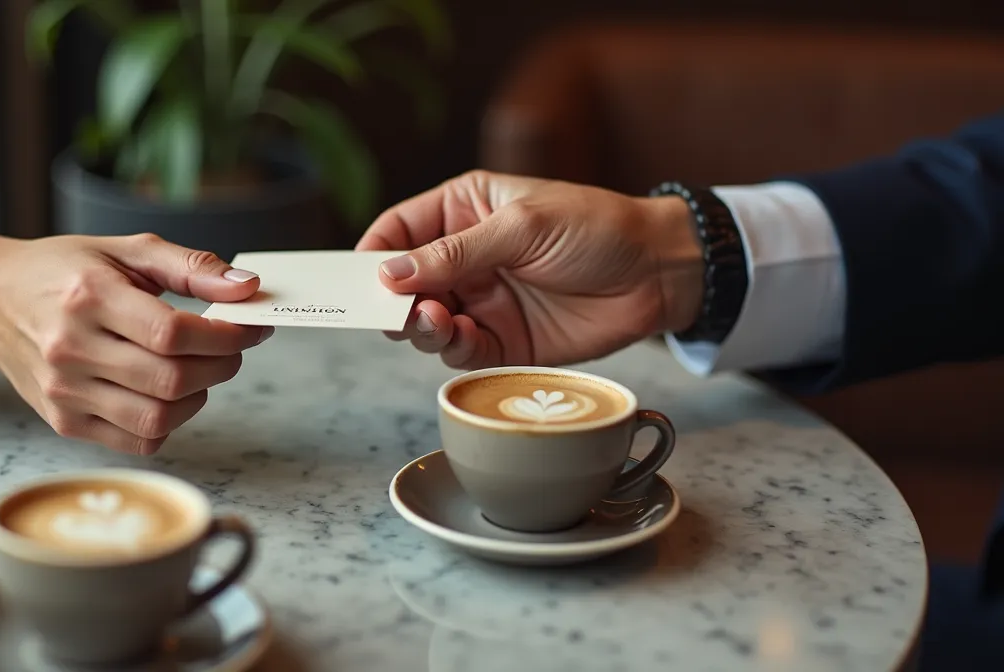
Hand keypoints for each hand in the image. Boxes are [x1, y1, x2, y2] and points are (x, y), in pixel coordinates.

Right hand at [0, 232, 271, 453]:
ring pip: (157, 417)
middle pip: (170, 380)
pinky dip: (167, 422)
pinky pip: (136, 440)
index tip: (251, 327)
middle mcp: (71, 348)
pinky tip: (167, 393)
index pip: (173, 334)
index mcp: (88, 296)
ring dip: (198, 398)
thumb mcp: (125, 251)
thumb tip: (248, 288)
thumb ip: (191, 268)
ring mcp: (64, 392)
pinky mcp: (63, 421)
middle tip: (230, 349)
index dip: (226, 336)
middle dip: (220, 366)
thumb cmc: (64, 271)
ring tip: (200, 371)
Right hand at [355, 170, 704, 369]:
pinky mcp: (502, 340)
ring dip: (420, 326)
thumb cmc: (597, 228)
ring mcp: (481, 300)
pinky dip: (452, 348)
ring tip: (434, 321)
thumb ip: (456, 252)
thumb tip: (391, 273)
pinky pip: (460, 351)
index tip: (359, 279)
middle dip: (391, 299)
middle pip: (403, 284)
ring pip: (425, 322)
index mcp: (463, 210)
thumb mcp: (522, 226)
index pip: (397, 231)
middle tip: (396, 310)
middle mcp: (464, 257)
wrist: (659, 273)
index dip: (373, 254)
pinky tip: (461, 337)